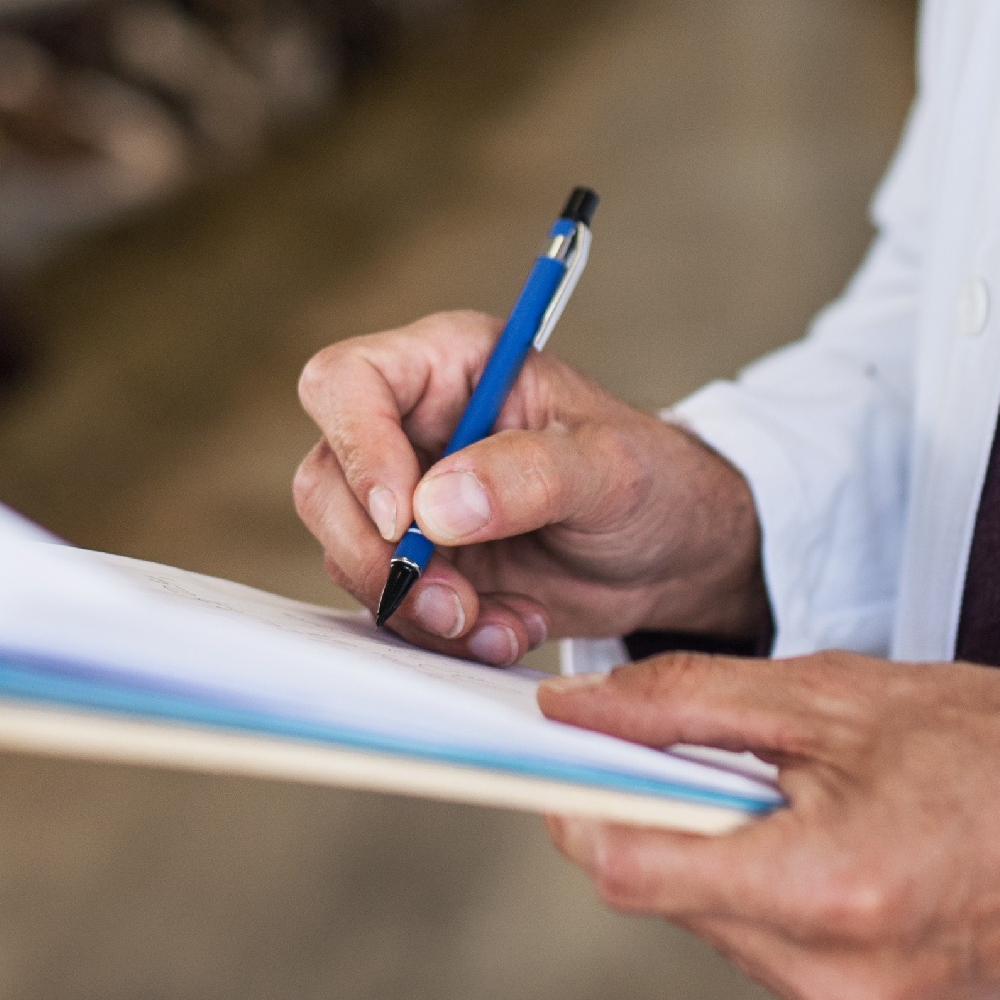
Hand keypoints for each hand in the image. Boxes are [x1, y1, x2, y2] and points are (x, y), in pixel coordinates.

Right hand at [291, 310, 767, 664]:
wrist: (674, 556)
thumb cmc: (652, 480)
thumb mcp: (610, 467)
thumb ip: (529, 474)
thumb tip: (435, 505)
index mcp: (449, 366)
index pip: (347, 383)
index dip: (358, 448)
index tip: (406, 520)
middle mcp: (411, 428)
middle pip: (325, 480)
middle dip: (380, 556)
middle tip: (453, 602)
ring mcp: (408, 501)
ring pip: (349, 553)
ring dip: (417, 606)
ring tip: (501, 622)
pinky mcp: (420, 565)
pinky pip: (389, 605)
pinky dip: (441, 634)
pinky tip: (509, 629)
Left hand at [538, 654, 999, 999]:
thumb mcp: (832, 696)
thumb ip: (685, 705)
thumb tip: (571, 717)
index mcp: (827, 891)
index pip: (633, 873)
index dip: (584, 814)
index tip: (565, 769)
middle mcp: (841, 986)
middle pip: (682, 907)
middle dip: (687, 832)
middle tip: (745, 766)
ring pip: (735, 944)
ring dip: (749, 877)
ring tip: (836, 816)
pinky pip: (793, 980)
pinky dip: (802, 922)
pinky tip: (870, 873)